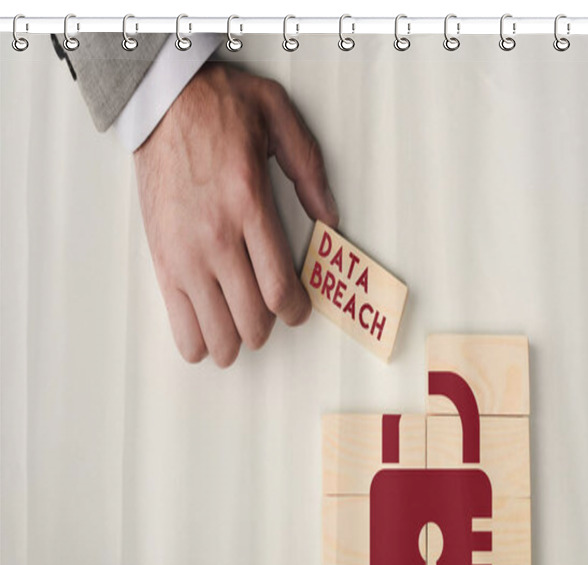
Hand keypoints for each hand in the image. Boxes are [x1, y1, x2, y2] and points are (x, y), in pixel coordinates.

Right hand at [133, 62, 338, 366]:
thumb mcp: (278, 118)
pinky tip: (204, 343)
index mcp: (249, 205)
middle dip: (266, 330)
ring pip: (215, 327)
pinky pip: (177, 317)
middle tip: (270, 321)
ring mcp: (185, 252)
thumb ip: (310, 171)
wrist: (160, 100)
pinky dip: (193, 341)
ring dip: (232, 343)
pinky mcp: (162, 258)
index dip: (295, 311)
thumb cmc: (217, 108)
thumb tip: (329, 217)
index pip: (278, 286)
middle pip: (250, 316)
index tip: (298, 311)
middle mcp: (216, 237)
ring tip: (239, 338)